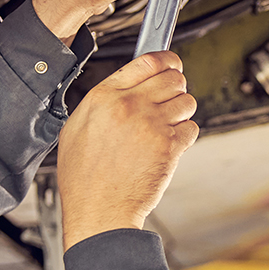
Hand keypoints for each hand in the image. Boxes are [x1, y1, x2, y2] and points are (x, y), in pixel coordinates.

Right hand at [57, 51, 197, 246]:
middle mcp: (129, 105)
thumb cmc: (85, 177)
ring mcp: (151, 124)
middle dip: (175, 87)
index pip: (146, 61)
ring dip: (181, 112)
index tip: (171, 62)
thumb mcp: (77, 128)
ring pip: (187, 101)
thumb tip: (124, 86)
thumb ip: (102, 102)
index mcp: (104, 97)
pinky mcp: (169, 145)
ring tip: (165, 127)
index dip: (165, 59)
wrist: (99, 210)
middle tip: (168, 100)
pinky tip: (167, 146)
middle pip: (173, 77)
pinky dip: (184, 136)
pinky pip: (191, 127)